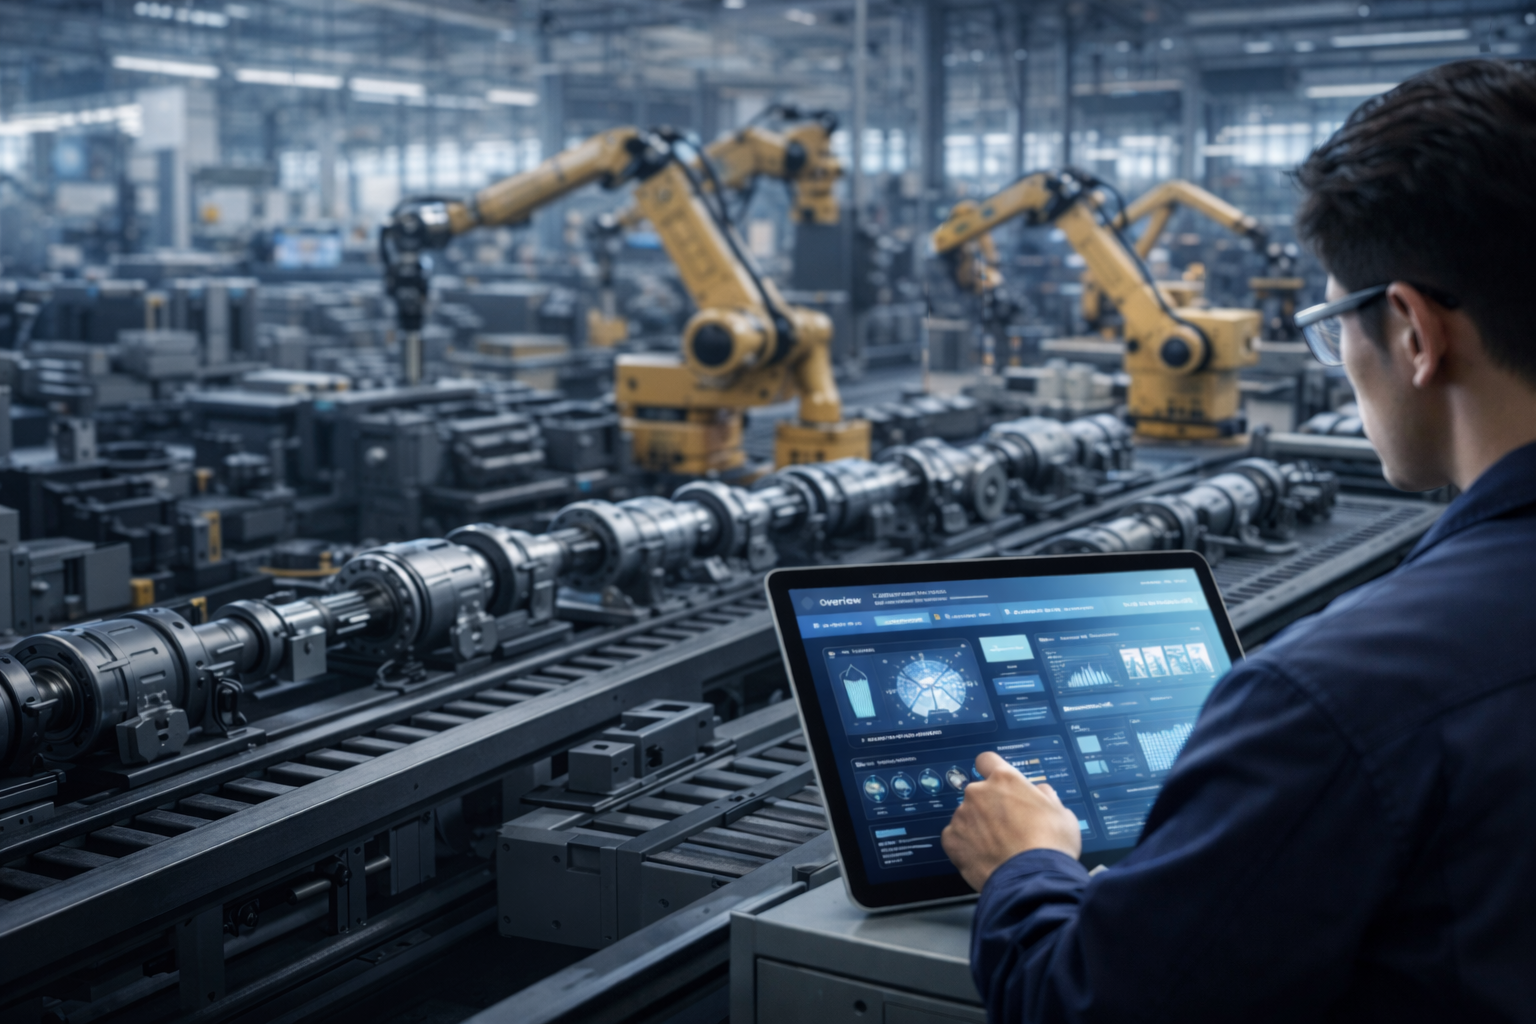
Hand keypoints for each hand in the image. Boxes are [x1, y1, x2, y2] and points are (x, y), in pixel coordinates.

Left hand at [942, 751, 1083, 890]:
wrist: (1033, 879)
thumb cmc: (1051, 844)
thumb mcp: (1061, 812)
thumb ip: (1044, 796)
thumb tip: (1038, 792)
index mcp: (1004, 779)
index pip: (987, 760)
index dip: (992, 771)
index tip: (997, 784)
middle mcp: (978, 792)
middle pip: (978, 793)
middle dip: (989, 806)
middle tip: (1006, 827)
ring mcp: (962, 815)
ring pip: (967, 816)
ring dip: (977, 827)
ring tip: (997, 847)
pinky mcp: (951, 839)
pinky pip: (955, 837)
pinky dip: (966, 846)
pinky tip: (983, 857)